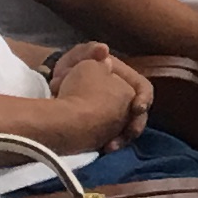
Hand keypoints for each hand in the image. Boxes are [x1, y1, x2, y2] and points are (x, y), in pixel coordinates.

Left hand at [39, 42, 153, 150]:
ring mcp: (116, 115)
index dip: (144, 98)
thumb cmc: (68, 71)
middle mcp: (124, 98)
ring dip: (123, 137)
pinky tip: (103, 148)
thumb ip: (89, 50)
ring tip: (112, 146)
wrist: (52, 90)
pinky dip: (110, 142)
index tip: (137, 108)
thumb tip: (104, 50)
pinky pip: (114, 137)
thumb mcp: (77, 58)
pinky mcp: (106, 129)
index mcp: (123, 79)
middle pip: (139, 113)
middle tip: (129, 134)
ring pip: (127, 128)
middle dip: (134, 125)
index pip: (143, 88)